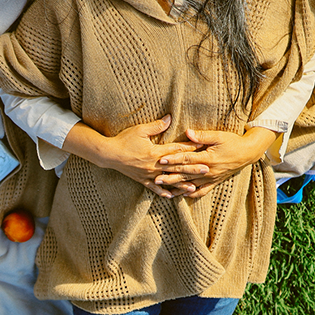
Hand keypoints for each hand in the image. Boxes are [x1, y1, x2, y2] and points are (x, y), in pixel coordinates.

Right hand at [63, 116, 206, 198]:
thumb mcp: (140, 130)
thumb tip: (170, 117)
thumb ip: (156, 126)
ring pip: (168, 180)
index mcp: (155, 152)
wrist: (108, 154)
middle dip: (192, 168)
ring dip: (181, 184)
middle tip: (206, 169)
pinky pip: (155, 188)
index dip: (189, 148)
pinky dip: (163, 192)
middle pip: (176, 167)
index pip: (176, 150)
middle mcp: (154, 165)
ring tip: (193, 188)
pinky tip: (171, 196)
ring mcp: (148, 174)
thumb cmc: (124, 140)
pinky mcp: (142, 180)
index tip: (201, 147)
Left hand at [155, 127, 277, 197]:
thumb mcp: (219, 136)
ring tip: (164, 190)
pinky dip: (191, 193)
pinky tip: (181, 194)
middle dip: (170, 176)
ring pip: (191, 185)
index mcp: (208, 158)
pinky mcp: (214, 182)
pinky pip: (201, 191)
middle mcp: (208, 170)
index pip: (187, 159)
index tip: (161, 160)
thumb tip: (187, 132)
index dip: (173, 160)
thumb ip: (202, 136)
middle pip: (185, 174)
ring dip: (177, 187)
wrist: (247, 153)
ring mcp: (211, 178)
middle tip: (156, 178)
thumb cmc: (233, 142)